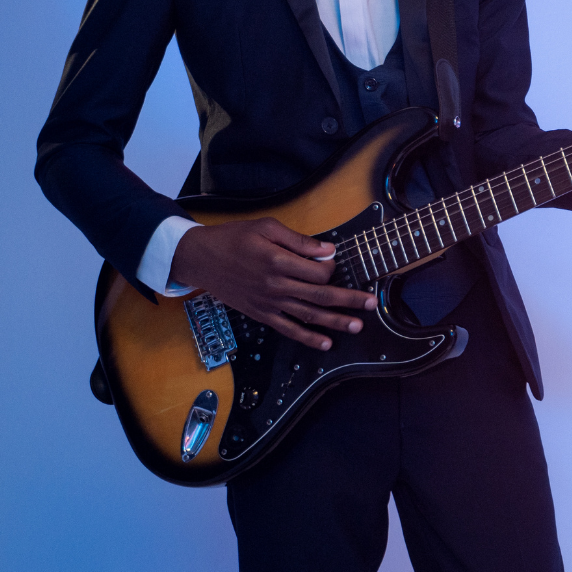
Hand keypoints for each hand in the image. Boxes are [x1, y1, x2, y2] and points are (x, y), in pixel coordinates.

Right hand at [169, 217, 378, 351]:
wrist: (199, 259)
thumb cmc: (233, 238)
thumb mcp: (266, 227)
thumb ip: (299, 241)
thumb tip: (328, 250)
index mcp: (279, 262)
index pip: (319, 272)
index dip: (332, 268)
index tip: (333, 262)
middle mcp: (276, 286)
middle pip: (320, 296)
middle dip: (349, 300)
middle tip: (371, 303)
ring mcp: (269, 303)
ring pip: (309, 315)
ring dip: (336, 322)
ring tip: (358, 325)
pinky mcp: (261, 314)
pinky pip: (288, 329)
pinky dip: (308, 338)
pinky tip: (326, 343)